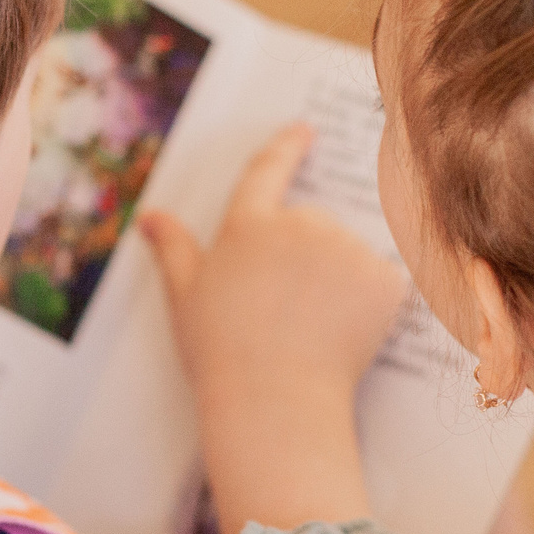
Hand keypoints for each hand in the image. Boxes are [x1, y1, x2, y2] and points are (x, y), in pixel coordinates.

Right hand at [140, 123, 407, 533]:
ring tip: (312, 329)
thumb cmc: (221, 354)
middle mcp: (299, 224)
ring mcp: (345, 250)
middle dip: (304, 258)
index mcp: (247, 226)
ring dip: (337, 281)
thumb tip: (149, 216)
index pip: (267, 171)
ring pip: (346, 256)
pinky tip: (345, 334)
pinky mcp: (383, 281)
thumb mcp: (186, 297)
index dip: (286, 147)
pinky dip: (370, 304)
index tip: (304, 130)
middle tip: (286, 310)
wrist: (275, 403)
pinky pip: (381, 283)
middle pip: (309, 226)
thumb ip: (173, 249)